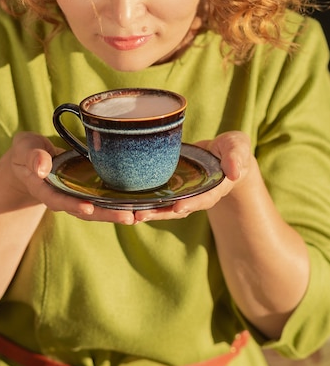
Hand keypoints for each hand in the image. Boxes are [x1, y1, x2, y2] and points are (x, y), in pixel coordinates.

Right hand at [0, 132, 137, 223]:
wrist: (31, 159)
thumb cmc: (27, 150)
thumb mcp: (24, 147)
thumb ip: (31, 155)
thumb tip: (41, 167)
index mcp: (44, 188)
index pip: (58, 200)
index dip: (72, 205)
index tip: (88, 208)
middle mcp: (62, 196)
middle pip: (85, 210)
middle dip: (106, 214)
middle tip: (128, 217)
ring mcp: (76, 195)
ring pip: (97, 208)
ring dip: (116, 212)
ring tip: (138, 215)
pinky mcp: (87, 190)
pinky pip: (102, 198)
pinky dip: (118, 202)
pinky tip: (137, 204)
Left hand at [133, 131, 253, 222]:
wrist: (224, 154)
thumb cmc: (233, 150)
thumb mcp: (238, 148)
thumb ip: (236, 158)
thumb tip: (235, 172)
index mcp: (215, 188)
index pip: (203, 199)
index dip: (191, 204)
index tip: (177, 208)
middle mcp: (198, 195)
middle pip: (179, 208)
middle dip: (161, 213)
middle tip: (141, 216)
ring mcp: (185, 193)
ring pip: (166, 206)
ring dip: (150, 211)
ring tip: (130, 214)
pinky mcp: (174, 187)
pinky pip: (160, 196)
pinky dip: (146, 201)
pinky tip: (128, 202)